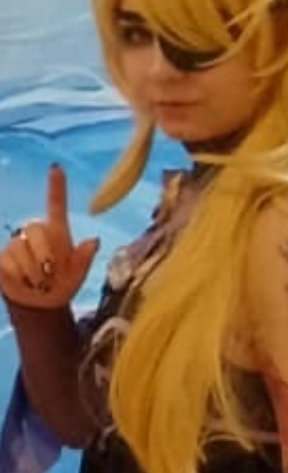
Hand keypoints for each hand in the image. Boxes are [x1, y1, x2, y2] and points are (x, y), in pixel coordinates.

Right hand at [0, 164, 98, 308]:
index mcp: (58, 232)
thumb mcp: (78, 275)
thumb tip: (94, 240)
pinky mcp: (2, 257)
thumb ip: (84, 259)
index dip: (55, 186)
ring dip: (32, 271)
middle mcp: (36, 232)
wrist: (41, 304)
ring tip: (39, 282)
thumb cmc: (63, 284)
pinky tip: (24, 282)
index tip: (56, 168)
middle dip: (44, 254)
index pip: (56, 204)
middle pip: (35, 228)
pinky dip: (18, 277)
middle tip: (50, 274)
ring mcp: (17, 243)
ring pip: (20, 248)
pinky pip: (7, 262)